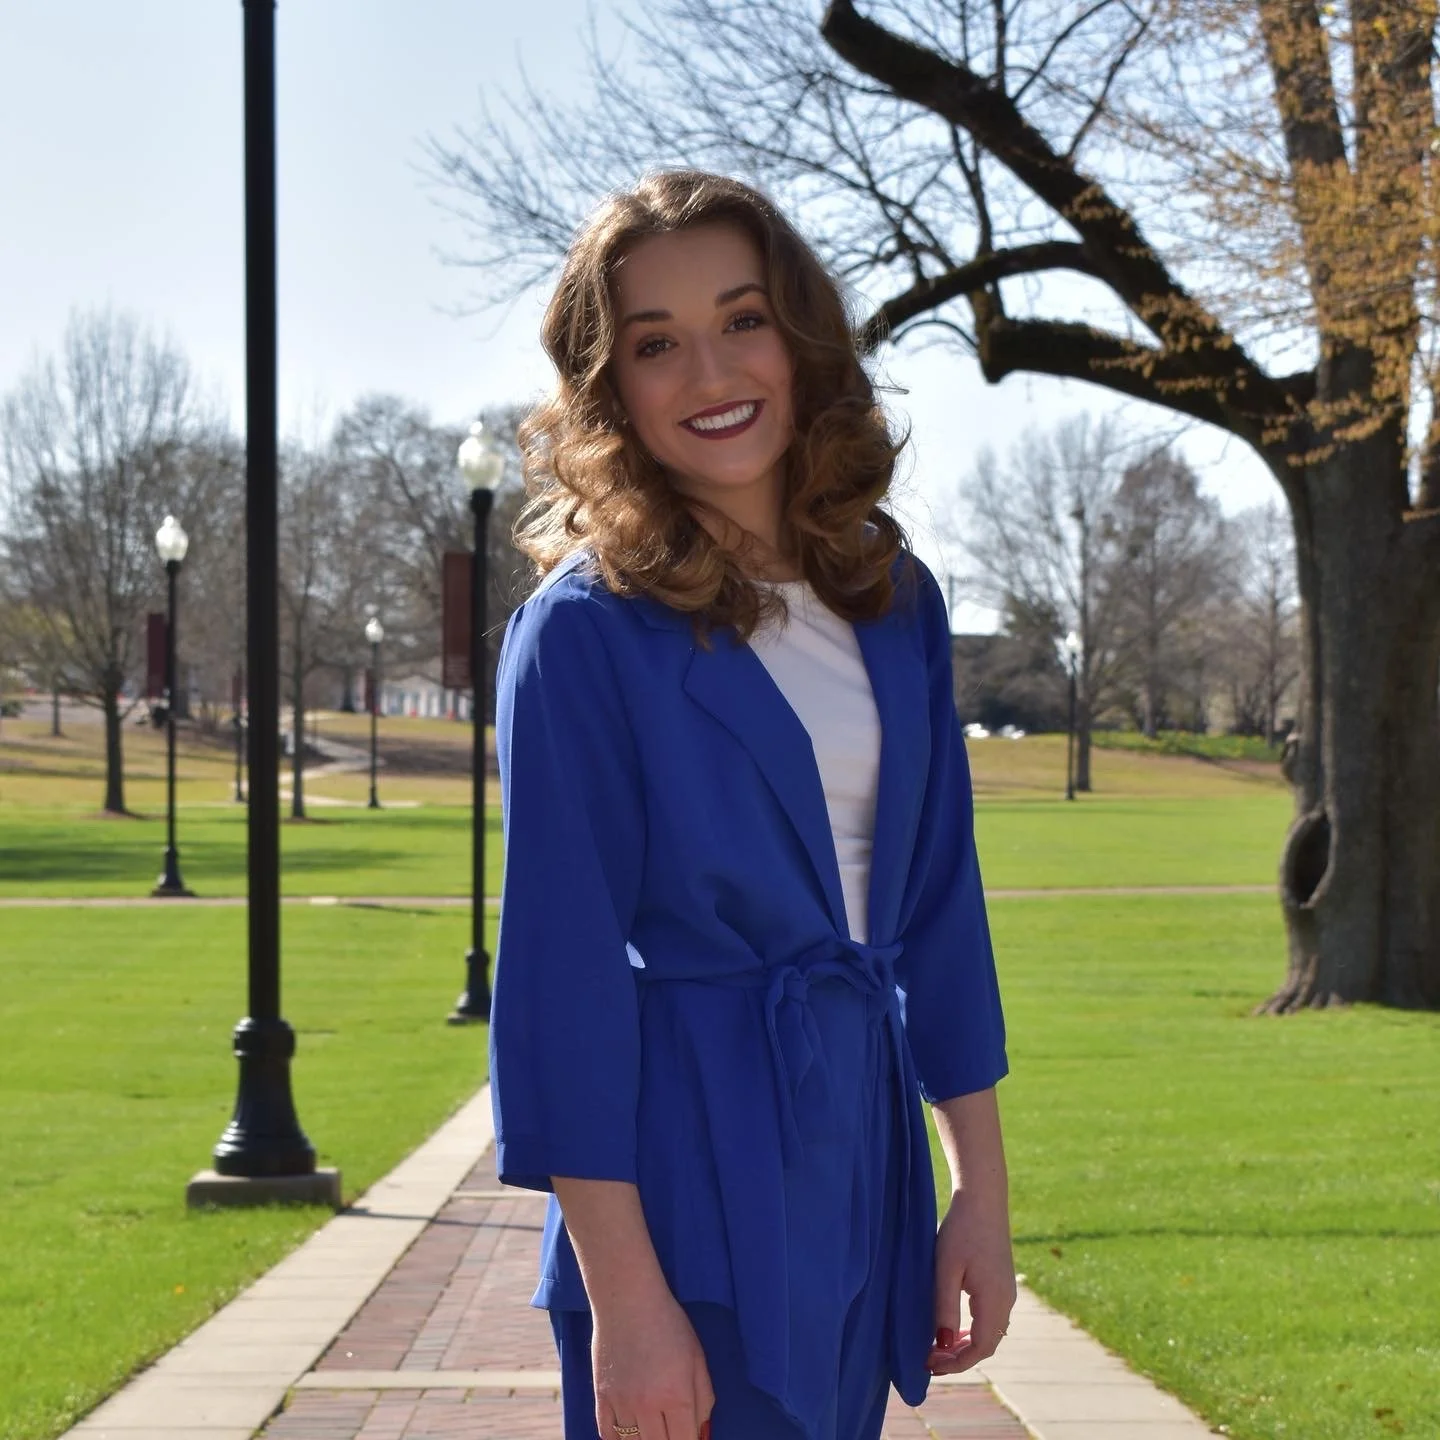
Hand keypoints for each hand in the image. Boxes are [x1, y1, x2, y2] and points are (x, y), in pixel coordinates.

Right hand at [591, 1290, 715, 1439]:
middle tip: (672, 1428)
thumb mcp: (697, 1358)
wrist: (627, 1299)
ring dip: (646, 1439)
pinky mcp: (600, 1397)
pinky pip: (608, 1434)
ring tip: (653, 1426)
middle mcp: (648, 1406)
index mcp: (677, 1396)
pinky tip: (629, 1429)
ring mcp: (621, 1403)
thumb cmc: (669, 1324)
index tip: (690, 1434)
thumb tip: (701, 1433)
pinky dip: (619, 1438)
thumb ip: (703, 1399)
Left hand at [926, 1187, 1016, 1375]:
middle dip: (959, 1357)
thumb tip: (942, 1344)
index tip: (930, 1364)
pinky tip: (954, 1327)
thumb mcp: (946, 1270)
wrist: (983, 1199)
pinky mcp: (1003, 1282)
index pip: (980, 1348)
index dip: (956, 1363)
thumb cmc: (961, 1231)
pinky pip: (991, 1318)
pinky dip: (973, 1330)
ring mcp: (1007, 1291)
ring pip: (990, 1333)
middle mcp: (1007, 1300)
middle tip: (930, 1359)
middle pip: (987, 1345)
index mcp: (995, 1301)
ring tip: (938, 1348)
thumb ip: (945, 1308)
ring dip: (966, 1345)